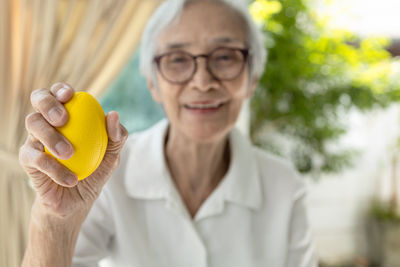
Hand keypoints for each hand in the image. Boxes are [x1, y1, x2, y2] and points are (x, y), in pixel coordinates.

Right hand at [19, 82, 127, 218]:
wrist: (77, 201)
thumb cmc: (95, 171)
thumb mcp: (112, 156)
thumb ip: (117, 136)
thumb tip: (113, 114)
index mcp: (69, 115)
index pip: (60, 93)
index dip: (60, 88)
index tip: (70, 95)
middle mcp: (49, 122)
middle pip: (39, 98)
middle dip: (48, 103)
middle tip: (63, 119)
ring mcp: (35, 139)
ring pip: (33, 123)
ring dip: (51, 136)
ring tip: (69, 154)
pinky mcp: (28, 159)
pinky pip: (34, 156)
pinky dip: (53, 167)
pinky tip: (70, 178)